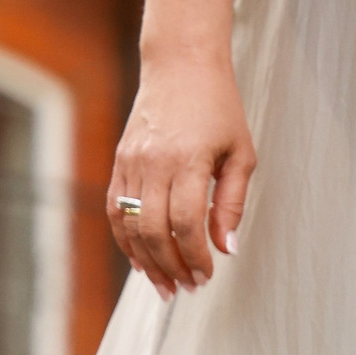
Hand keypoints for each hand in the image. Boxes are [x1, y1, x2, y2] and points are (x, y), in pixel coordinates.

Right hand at [108, 53, 254, 298]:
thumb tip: (226, 248)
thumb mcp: (241, 154)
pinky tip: (141, 259)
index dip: (195, 257)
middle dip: (171, 266)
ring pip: (129, 223)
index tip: (208, 276)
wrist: (180, 66)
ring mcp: (130, 161)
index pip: (185, 225)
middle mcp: (152, 163)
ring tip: (165, 285)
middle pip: (153, 230)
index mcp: (187, 162)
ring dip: (146, 260)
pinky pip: (114, 207)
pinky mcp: (119, 159)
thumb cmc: (219, 110)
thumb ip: (231, 203)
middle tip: (188, 288)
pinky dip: (124, 237)